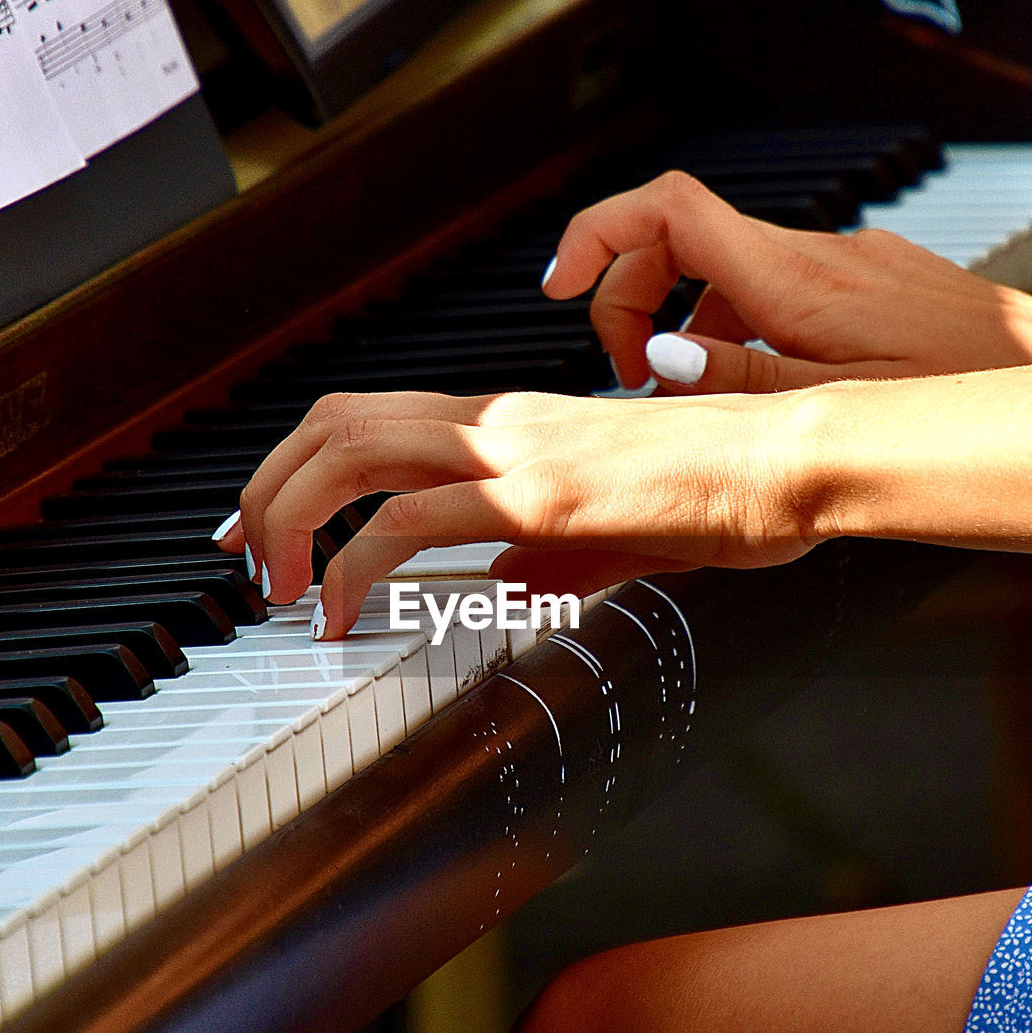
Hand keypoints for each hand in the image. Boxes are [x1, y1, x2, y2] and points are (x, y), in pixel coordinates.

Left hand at [216, 388, 823, 636]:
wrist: (787, 460)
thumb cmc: (724, 488)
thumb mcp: (622, 525)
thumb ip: (552, 550)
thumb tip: (501, 578)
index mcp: (516, 425)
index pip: (375, 418)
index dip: (304, 463)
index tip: (274, 521)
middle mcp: (501, 422)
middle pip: (336, 421)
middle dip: (267, 485)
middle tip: (244, 555)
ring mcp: (514, 450)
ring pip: (351, 452)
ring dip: (290, 517)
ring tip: (277, 586)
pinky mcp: (536, 493)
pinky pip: (407, 519)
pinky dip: (351, 565)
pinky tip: (343, 614)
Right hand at [543, 171, 1031, 392]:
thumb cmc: (958, 395)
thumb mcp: (829, 406)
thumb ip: (736, 379)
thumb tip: (661, 360)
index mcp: (790, 280)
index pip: (666, 211)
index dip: (597, 237)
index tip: (559, 286)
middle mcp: (809, 257)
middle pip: (677, 245)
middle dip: (632, 307)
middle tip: (634, 375)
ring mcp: (836, 265)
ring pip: (721, 276)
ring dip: (684, 330)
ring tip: (693, 398)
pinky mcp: (856, 282)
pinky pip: (769, 292)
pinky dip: (734, 331)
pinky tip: (751, 385)